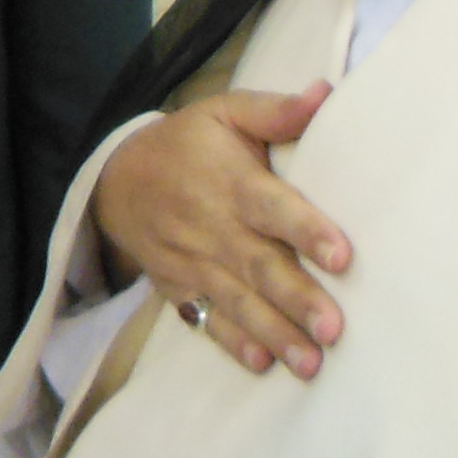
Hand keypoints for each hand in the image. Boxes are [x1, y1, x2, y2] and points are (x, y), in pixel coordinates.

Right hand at [90, 83, 348, 378]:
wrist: (116, 179)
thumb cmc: (187, 144)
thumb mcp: (224, 113)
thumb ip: (275, 111)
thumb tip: (326, 93)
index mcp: (231, 181)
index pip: (271, 207)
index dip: (306, 230)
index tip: (342, 257)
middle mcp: (213, 226)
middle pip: (259, 266)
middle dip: (296, 299)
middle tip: (334, 329)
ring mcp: (194, 262)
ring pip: (238, 301)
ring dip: (274, 332)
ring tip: (310, 363)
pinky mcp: (179, 287)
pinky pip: (205, 318)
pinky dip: (231, 342)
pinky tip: (260, 363)